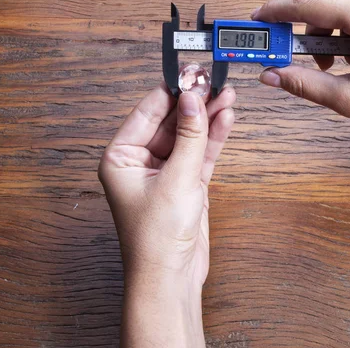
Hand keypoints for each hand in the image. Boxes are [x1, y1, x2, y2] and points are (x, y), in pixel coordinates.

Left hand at [98, 84, 234, 346]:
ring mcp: (166, 171)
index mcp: (121, 157)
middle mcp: (141, 161)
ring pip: (189, 135)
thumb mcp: (176, 180)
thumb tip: (194, 99)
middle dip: (195, 102)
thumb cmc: (157, 238)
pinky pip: (201, 152)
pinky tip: (226, 117)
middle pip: (171, 120)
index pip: (148, 112)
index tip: (193, 73)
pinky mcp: (186, 182)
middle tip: (215, 79)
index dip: (173, 91)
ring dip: (208, 116)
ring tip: (227, 93)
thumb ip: (188, 137)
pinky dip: (213, 137)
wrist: (172, 277)